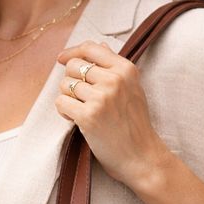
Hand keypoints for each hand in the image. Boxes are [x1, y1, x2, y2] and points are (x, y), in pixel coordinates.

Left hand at [55, 40, 171, 190]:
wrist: (142, 158)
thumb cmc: (136, 127)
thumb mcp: (133, 90)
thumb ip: (116, 68)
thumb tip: (100, 46)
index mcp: (126, 69)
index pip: (91, 48)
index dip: (72, 52)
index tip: (62, 59)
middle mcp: (114, 80)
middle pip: (73, 66)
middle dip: (70, 81)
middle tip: (79, 99)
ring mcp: (101, 98)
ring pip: (65, 85)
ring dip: (67, 99)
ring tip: (80, 112)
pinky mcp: (88, 116)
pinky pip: (61, 103)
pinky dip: (63, 112)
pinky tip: (75, 120)